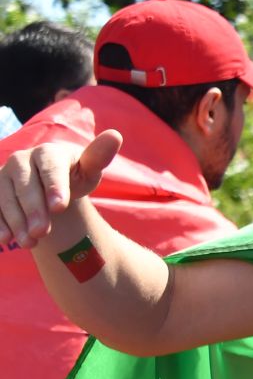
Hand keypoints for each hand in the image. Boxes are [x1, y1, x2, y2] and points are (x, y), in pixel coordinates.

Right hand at [0, 131, 119, 248]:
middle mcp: (21, 160)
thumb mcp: (89, 169)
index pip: (51, 169)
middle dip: (34, 210)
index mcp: (48, 152)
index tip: (59, 208)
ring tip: (30, 242)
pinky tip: (5, 239)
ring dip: (16, 222)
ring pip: (6, 198)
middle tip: (42, 232)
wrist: (52, 184)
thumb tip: (115, 135)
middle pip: (26, 186)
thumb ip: (99, 156)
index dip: (54, 187)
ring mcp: (4, 174)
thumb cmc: (75, 175)